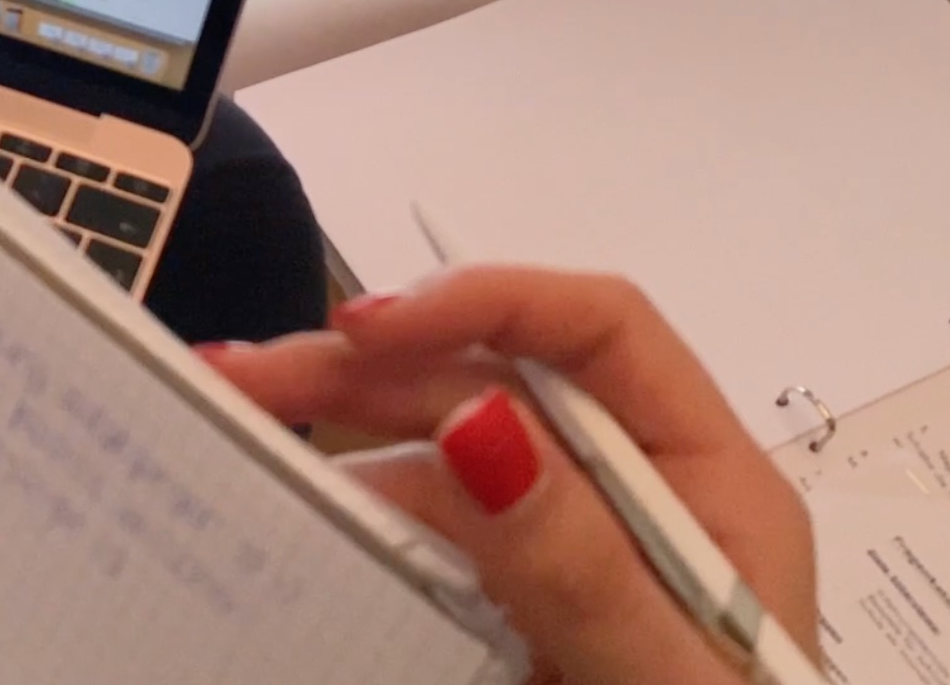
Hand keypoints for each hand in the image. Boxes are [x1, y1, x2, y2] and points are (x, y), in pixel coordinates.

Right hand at [201, 266, 815, 684]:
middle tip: (244, 374)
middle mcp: (641, 491)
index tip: (363, 326)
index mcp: (710, 484)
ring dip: (346, 425)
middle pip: (499, 375)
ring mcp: (574, 544)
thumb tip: (478, 417)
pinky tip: (297, 513)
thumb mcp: (661, 679)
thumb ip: (579, 564)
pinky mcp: (520, 601)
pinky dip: (361, 510)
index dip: (484, 301)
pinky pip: (433, 529)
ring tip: (239, 420)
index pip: (600, 332)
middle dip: (372, 362)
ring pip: (449, 443)